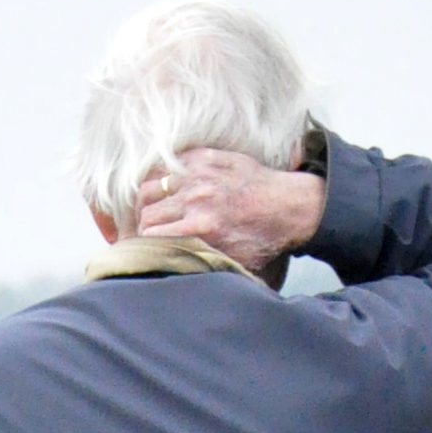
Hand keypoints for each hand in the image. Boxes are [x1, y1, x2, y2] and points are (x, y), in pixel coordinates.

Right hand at [134, 149, 326, 279]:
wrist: (290, 206)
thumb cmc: (261, 240)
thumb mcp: (232, 265)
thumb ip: (198, 266)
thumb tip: (170, 275)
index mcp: (200, 228)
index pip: (147, 235)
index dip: (141, 243)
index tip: (143, 248)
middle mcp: (196, 199)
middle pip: (145, 212)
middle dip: (142, 224)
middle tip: (146, 231)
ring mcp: (200, 174)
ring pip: (151, 186)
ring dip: (148, 201)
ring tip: (154, 210)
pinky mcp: (205, 157)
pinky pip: (168, 165)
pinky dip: (162, 178)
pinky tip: (168, 189)